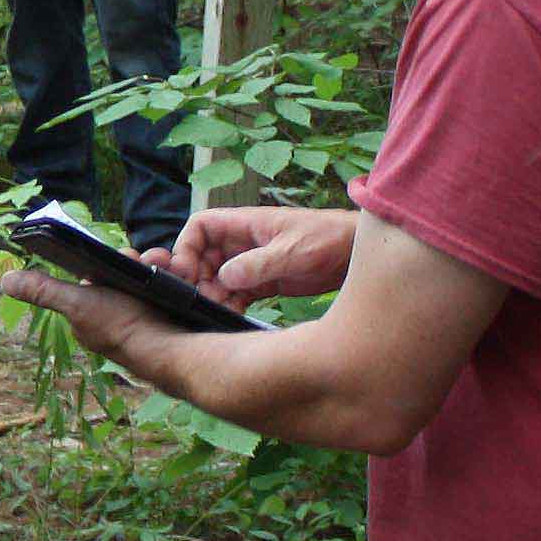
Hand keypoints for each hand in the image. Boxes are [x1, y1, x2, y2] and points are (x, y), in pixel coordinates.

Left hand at [0, 262, 188, 384]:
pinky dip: (176, 279)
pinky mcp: (168, 318)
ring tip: (167, 265)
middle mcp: (114, 318)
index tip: (126, 256)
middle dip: (139, 261)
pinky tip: (181, 276)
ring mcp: (143, 319)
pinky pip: (169, 288)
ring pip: (148, 278)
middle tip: (150, 261)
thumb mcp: (77, 303)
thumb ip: (44, 291)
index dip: (112, 261)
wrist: (173, 348)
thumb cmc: (121, 326)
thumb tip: (5, 281)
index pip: (97, 277)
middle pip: (124, 274)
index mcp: (89, 316)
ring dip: (159, 266)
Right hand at [167, 205, 354, 307]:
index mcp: (244, 224)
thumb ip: (259, 263)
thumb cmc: (327, 238)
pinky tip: (231, 316)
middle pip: (203, 257)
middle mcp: (242, 243)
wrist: (355, 253)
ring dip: (213, 295)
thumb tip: (225, 276)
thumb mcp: (293, 251)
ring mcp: (252, 264)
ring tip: (218, 309)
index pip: (201, 227)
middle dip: (197, 277)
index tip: (185, 270)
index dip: (186, 246)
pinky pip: (236, 294)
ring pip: (217, 279)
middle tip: (204, 297)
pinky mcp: (263, 284)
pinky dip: (229, 305)